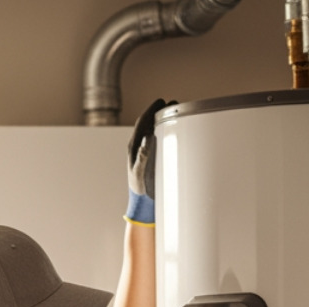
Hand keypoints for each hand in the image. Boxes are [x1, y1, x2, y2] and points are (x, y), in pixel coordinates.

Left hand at [125, 98, 173, 224]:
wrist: (142, 203)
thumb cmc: (139, 189)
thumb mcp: (139, 173)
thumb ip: (142, 157)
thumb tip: (146, 138)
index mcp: (133, 147)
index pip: (142, 123)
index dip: (151, 110)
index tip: (161, 101)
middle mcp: (138, 147)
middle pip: (148, 123)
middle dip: (158, 112)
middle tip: (172, 104)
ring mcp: (145, 153)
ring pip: (153, 131)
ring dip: (162, 120)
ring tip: (174, 113)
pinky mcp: (152, 159)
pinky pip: (158, 141)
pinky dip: (165, 133)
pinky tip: (174, 132)